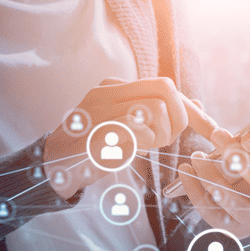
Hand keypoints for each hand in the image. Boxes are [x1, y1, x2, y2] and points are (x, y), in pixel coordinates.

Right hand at [43, 77, 187, 198]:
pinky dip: (146, 139)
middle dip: (178, 117)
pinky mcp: (98, 130)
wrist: (54, 165)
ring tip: (146, 145)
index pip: (164, 85)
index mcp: (114, 87)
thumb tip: (195, 104)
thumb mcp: (127, 127)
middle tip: (165, 138)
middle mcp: (108, 91)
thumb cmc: (94, 148)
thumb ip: (156, 114)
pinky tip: (134, 148)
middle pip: (165, 88)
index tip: (193, 129)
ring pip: (155, 107)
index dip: (185, 108)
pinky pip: (137, 126)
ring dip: (162, 132)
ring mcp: (101, 109)